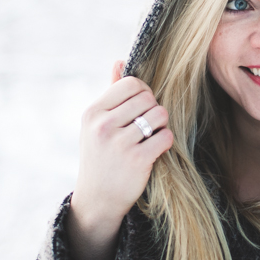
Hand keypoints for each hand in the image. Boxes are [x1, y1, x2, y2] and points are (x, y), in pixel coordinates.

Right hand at [67, 61, 172, 259]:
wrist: (98, 199)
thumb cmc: (101, 156)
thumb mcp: (96, 124)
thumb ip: (110, 93)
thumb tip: (120, 61)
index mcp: (93, 112)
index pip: (131, 83)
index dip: (144, 92)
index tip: (141, 107)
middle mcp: (103, 125)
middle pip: (148, 98)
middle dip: (154, 109)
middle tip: (148, 125)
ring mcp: (119, 143)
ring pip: (159, 114)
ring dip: (161, 124)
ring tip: (151, 135)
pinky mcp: (137, 160)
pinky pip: (165, 136)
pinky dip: (165, 141)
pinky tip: (156, 149)